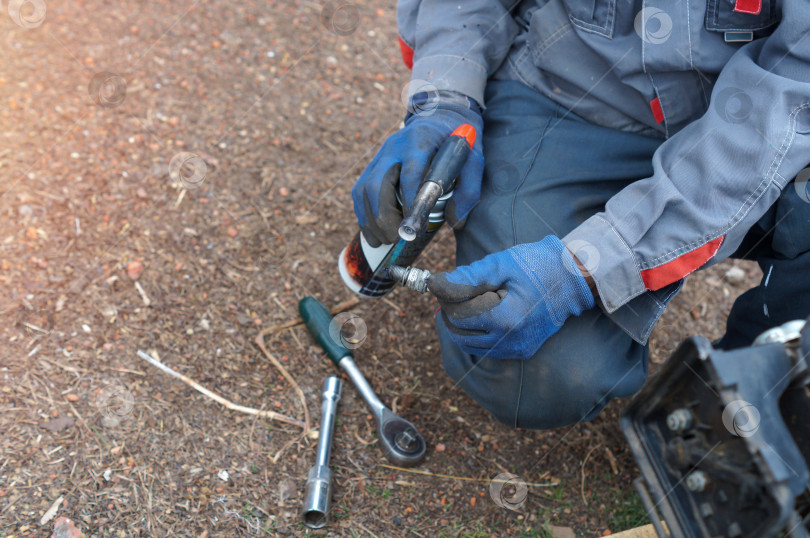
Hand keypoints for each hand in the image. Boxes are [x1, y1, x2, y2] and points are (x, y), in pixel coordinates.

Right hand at [351, 94, 483, 246]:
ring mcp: (380, 155)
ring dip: (370, 219)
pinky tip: (373, 232)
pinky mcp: (373, 164)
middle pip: (378, 183)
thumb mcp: (473, 159)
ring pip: (364, 188)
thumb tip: (455, 221)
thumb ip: (469, 189)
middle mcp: (394, 146)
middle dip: (384, 216)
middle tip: (396, 237)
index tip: (413, 223)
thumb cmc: (456, 141)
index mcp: (420, 141)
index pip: (409, 172)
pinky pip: (359, 190)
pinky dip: (363, 213)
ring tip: (384, 240)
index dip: (409, 200)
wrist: (440, 115)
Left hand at [429, 236, 594, 358]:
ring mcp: (516, 348)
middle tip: (450, 294)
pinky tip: (482, 315)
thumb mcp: (501, 264)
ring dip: (461, 327)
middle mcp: (509, 340)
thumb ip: (467, 277)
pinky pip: (488, 350)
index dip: (445, 299)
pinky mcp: (522, 350)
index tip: (444, 284)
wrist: (574, 278)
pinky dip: (478, 335)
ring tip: (464, 303)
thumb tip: (437, 284)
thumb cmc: (538, 265)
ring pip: (471, 346)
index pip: (457, 316)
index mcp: (504, 318)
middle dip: (450, 314)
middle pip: (460, 334)